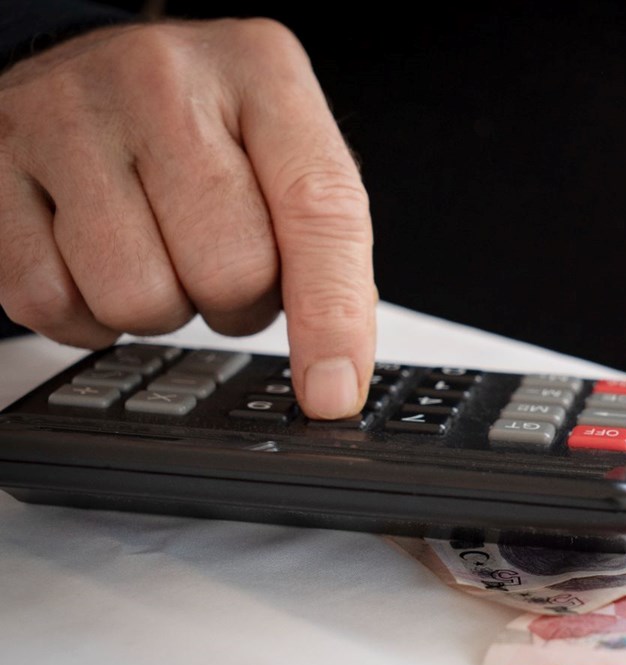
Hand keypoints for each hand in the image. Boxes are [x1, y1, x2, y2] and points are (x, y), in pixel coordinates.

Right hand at [0, 19, 374, 418]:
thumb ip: (326, 247)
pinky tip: (97, 264)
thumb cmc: (202, 123)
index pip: (320, 210)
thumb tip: (336, 370)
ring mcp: (67, 118)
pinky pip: (49, 300)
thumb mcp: (283, 151)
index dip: (333, 317)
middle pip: (229, 270)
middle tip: (223, 267)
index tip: (332, 394)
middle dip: (238, 302)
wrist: (86, 70)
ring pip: (137, 297)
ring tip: (160, 255)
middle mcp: (164, 81)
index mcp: (262, 72)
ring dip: (162, 309)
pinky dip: (84, 314)